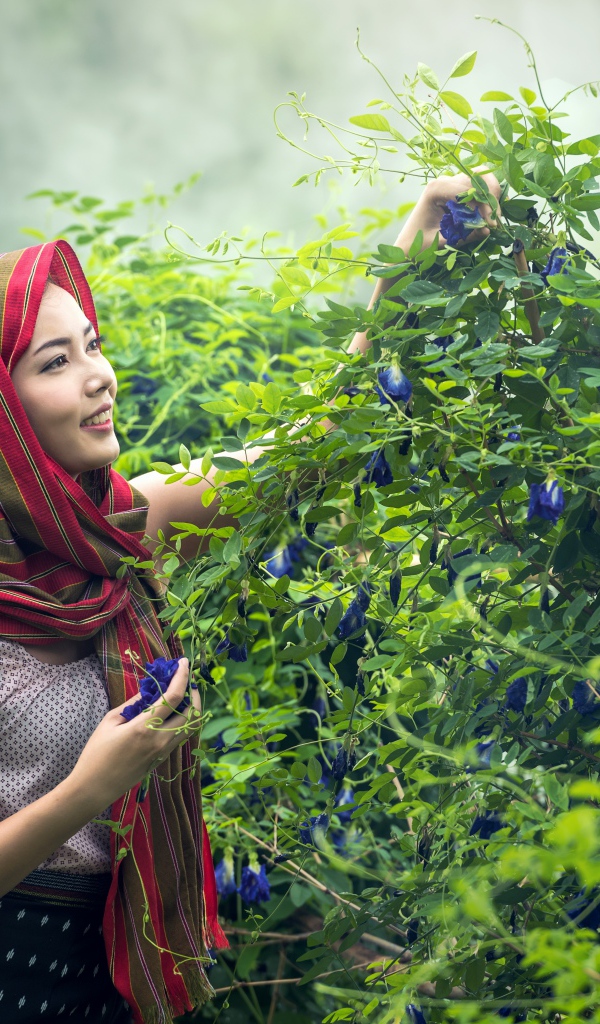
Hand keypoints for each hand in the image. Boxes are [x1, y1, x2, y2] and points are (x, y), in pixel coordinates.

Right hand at [69, 657, 200, 811]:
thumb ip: (134, 703)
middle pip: (191, 713)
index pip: (173, 697)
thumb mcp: (110, 721)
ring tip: (181, 695)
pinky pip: (180, 736)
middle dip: (193, 692)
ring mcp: (163, 751)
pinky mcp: (162, 759)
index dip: (182, 676)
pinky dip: (183, 720)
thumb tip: (150, 689)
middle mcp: (160, 740)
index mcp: (145, 727)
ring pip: (190, 727)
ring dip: (191, 708)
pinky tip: (172, 712)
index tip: (184, 662)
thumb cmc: (96, 753)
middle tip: (185, 680)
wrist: (95, 788)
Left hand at [415, 169, 501, 248]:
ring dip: (490, 197)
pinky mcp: (456, 191)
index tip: (491, 225)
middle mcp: (443, 181)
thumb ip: (463, 236)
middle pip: (477, 178)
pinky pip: (477, 189)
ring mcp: (451, 184)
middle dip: (490, 198)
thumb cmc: (418, 244)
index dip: (483, 205)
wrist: (407, 245)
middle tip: (494, 221)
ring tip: (492, 219)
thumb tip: (488, 230)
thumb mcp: (441, 242)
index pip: (467, 189)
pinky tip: (488, 217)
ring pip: (480, 179)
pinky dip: (486, 200)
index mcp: (435, 189)